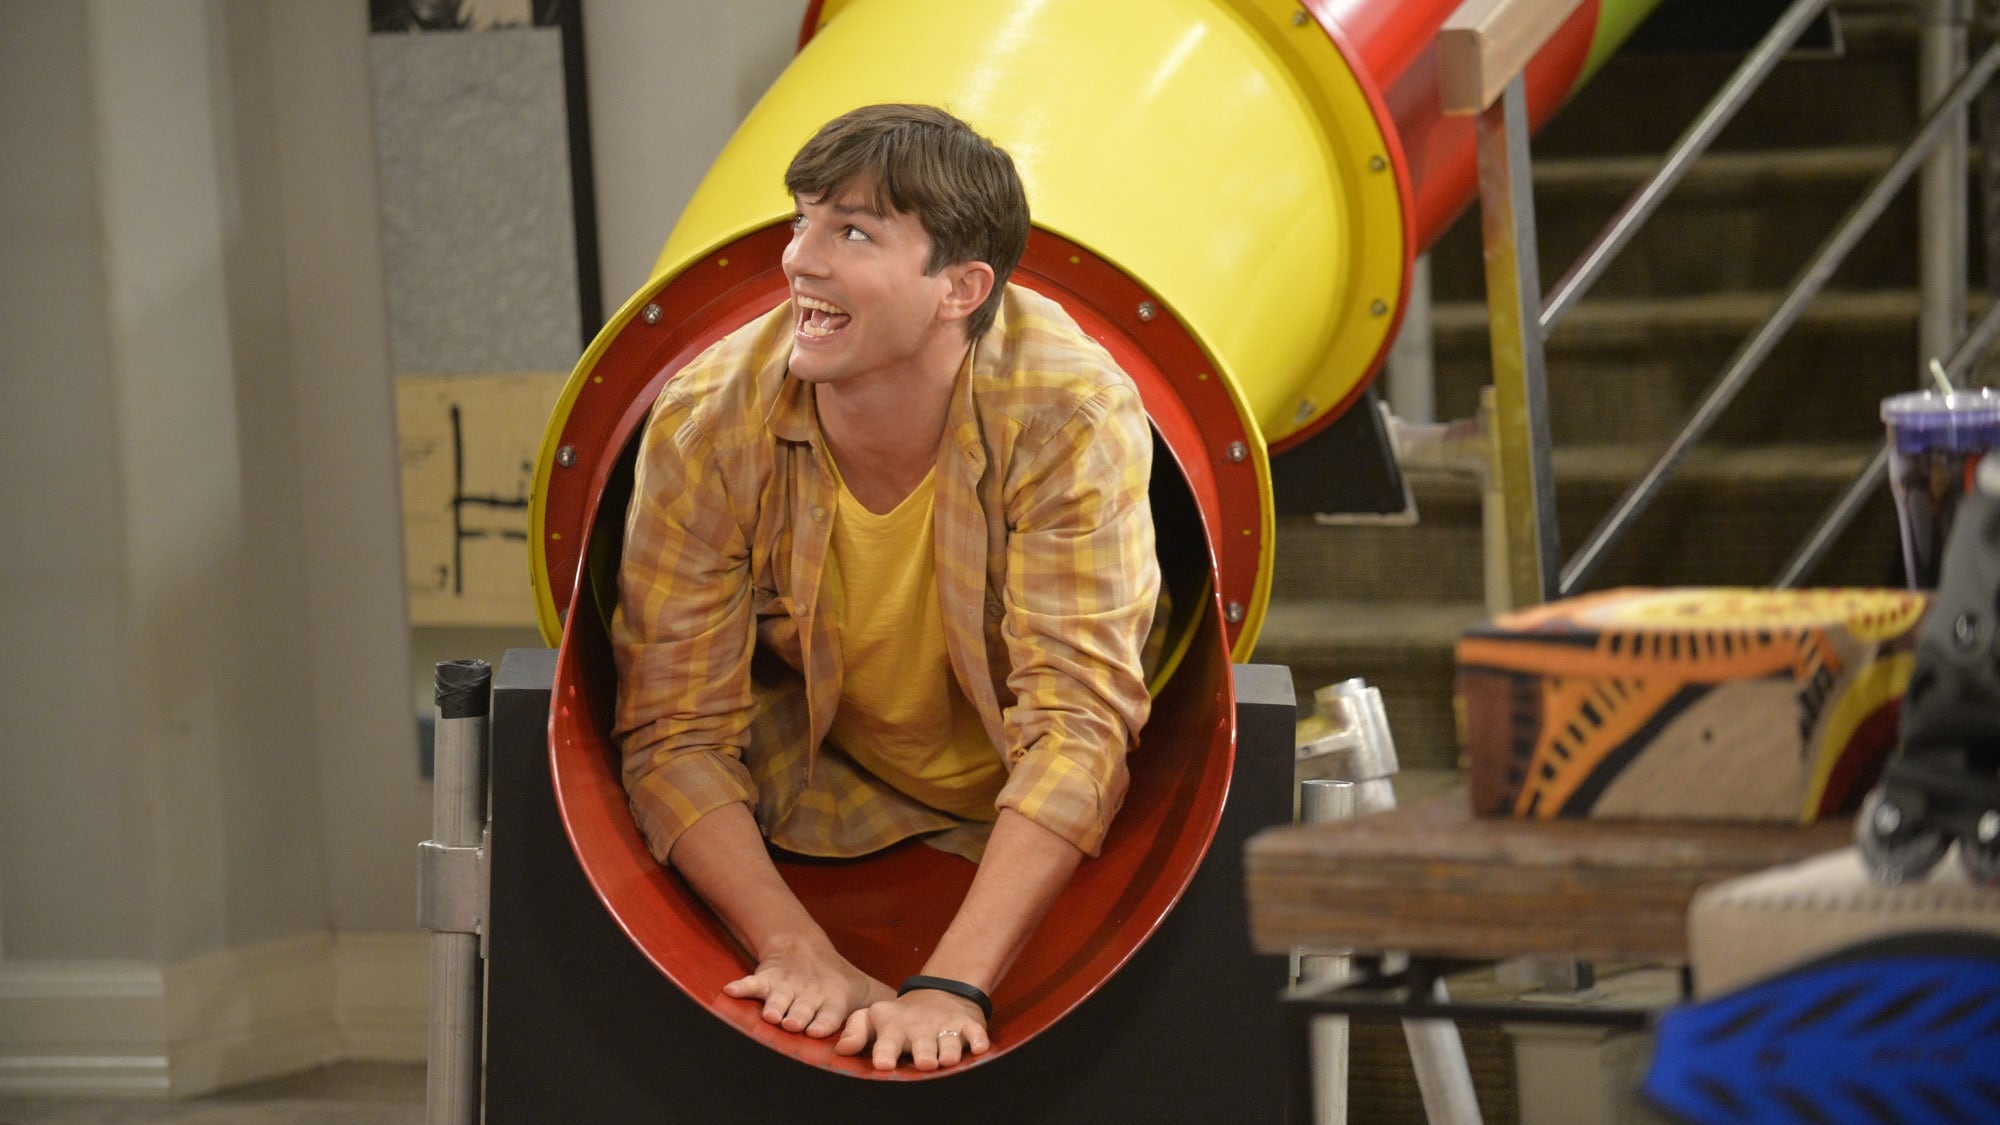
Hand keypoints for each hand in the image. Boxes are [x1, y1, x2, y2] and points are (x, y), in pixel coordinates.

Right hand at [721, 933, 894, 1038]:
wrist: (804, 948)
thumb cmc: (839, 982)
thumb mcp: (864, 992)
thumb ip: (882, 1011)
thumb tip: (910, 1026)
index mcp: (833, 1001)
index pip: (829, 1014)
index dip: (824, 1022)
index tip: (818, 1030)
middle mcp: (809, 995)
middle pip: (802, 1008)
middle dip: (798, 1016)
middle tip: (794, 1023)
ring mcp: (787, 987)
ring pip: (779, 998)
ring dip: (774, 1005)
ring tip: (770, 1013)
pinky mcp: (767, 979)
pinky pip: (752, 982)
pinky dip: (742, 986)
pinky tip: (731, 990)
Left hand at [835, 988, 990, 1070]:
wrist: (938, 994)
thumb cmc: (899, 1018)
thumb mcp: (874, 1019)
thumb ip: (856, 1032)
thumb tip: (841, 1048)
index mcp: (894, 1028)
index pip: (887, 1040)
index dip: (885, 1052)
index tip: (883, 1063)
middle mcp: (920, 1028)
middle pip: (923, 1043)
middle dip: (924, 1053)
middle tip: (923, 1063)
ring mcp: (945, 1026)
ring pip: (950, 1040)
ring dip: (950, 1049)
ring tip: (948, 1059)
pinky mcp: (968, 1024)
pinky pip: (975, 1032)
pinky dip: (979, 1039)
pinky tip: (980, 1047)